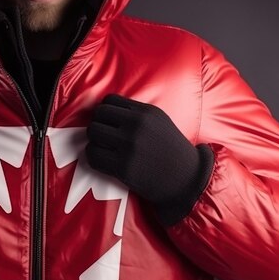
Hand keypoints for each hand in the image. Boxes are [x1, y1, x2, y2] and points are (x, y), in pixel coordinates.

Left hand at [85, 94, 212, 224]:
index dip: (105, 112)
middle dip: (98, 125)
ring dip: (94, 141)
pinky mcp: (122, 167)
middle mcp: (136, 126)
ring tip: (103, 148)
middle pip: (98, 115)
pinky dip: (93, 158)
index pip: (109, 100)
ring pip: (93, 134)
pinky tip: (103, 161)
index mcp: (145, 112)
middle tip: (104, 137)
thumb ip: (134, 112)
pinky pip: (93, 156)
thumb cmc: (170, 149)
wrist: (186, 179)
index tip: (108, 122)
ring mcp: (129, 147)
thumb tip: (103, 109)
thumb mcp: (159, 121)